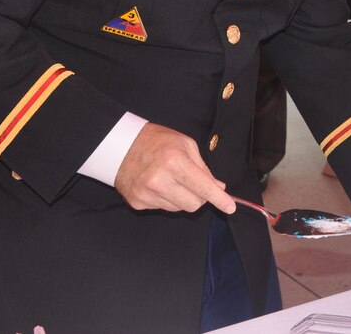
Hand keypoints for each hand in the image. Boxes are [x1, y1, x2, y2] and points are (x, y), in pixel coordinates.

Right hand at [114, 122, 234, 213]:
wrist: (120, 145)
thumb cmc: (157, 141)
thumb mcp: (186, 144)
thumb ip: (204, 168)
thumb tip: (218, 187)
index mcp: (175, 162)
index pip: (203, 187)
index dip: (219, 199)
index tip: (230, 207)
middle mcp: (159, 180)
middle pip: (193, 204)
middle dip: (201, 197)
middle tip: (196, 184)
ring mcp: (146, 193)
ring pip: (179, 209)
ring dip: (183, 198)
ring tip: (173, 180)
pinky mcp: (137, 202)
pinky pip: (162, 208)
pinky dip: (167, 199)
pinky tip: (159, 185)